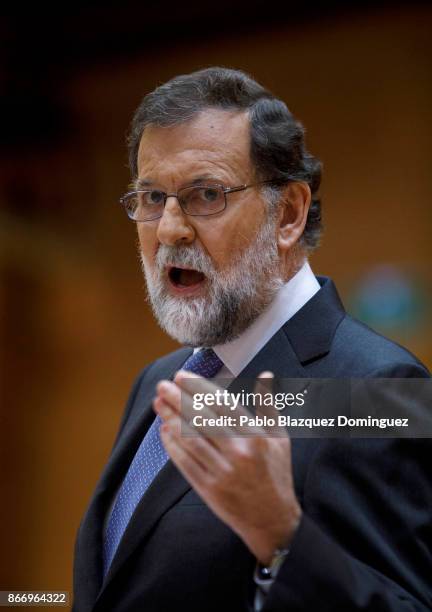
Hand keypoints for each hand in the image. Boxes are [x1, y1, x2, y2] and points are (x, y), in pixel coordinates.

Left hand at [153, 371, 301, 564]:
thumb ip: (269, 405)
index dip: (199, 388)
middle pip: (202, 419)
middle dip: (178, 399)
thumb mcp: (280, 438)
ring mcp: (222, 472)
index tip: (182, 376)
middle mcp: (239, 453)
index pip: (222, 404)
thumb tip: (265, 375)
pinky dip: (172, 445)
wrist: (272, 521)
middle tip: (163, 385)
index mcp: (256, 436)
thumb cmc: (276, 474)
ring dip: (171, 418)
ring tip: (158, 403)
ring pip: (190, 439)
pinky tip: (164, 430)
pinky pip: (185, 462)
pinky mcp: (209, 489)